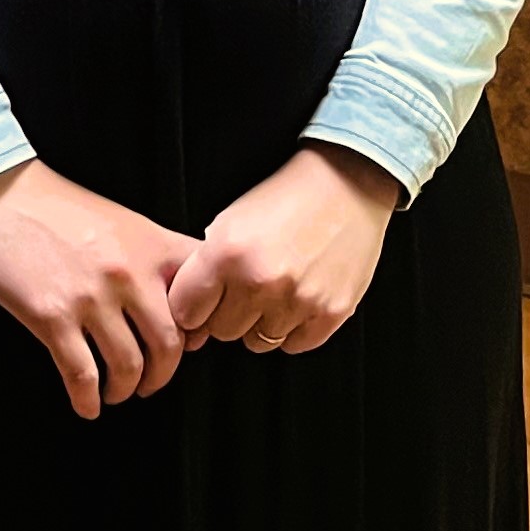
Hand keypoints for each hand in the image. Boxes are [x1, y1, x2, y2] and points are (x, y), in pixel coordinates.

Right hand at [0, 158, 200, 416]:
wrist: (0, 192)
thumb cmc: (56, 206)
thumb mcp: (122, 221)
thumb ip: (155, 257)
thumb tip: (178, 304)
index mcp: (149, 246)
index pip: (198, 301)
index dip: (199, 333)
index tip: (188, 347)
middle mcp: (126, 273)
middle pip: (167, 347)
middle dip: (160, 375)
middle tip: (150, 382)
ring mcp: (89, 297)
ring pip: (127, 367)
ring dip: (124, 389)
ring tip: (115, 390)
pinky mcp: (52, 317)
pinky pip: (81, 375)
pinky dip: (87, 400)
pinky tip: (86, 403)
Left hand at [167, 142, 399, 358]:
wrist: (344, 186)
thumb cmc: (284, 199)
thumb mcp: (229, 221)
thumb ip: (206, 265)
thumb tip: (191, 306)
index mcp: (226, 253)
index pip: (185, 311)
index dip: (190, 307)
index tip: (198, 303)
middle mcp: (260, 281)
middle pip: (222, 331)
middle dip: (225, 314)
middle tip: (240, 291)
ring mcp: (298, 301)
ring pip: (258, 342)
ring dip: (259, 322)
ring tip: (271, 291)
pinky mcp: (330, 314)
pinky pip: (294, 345)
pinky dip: (291, 328)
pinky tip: (295, 299)